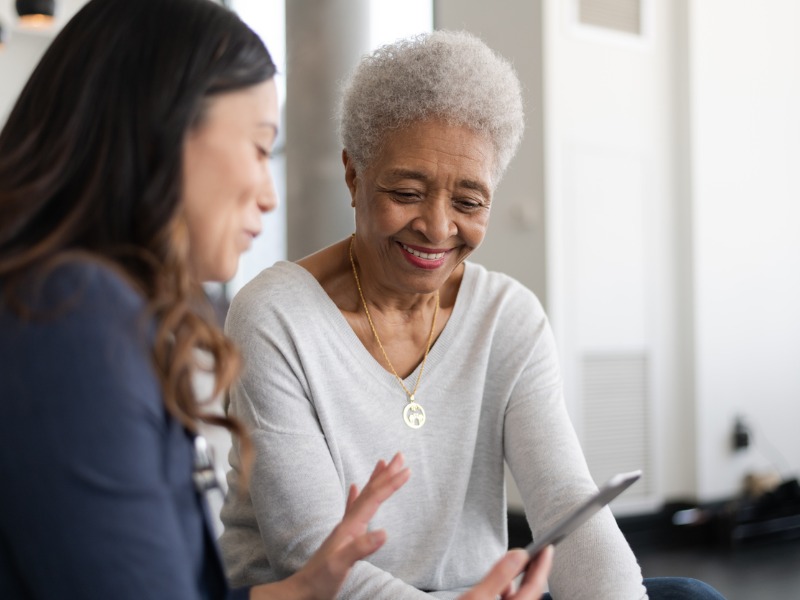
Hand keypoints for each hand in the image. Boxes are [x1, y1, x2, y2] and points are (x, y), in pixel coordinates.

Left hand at [251, 453, 409, 599]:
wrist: (302, 590)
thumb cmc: (320, 580)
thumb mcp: (341, 565)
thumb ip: (361, 548)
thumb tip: (384, 532)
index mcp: (350, 527)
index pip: (374, 499)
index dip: (390, 484)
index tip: (407, 470)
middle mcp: (347, 523)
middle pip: (370, 491)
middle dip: (386, 474)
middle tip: (399, 456)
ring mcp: (345, 528)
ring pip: (363, 496)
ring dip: (375, 480)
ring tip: (382, 463)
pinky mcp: (343, 536)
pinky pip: (352, 508)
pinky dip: (356, 495)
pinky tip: (354, 487)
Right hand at [458, 545, 553, 599]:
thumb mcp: (477, 597)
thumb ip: (499, 575)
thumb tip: (518, 555)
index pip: (535, 587)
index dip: (542, 565)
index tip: (547, 548)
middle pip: (532, 593)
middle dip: (536, 572)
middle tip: (541, 552)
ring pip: (523, 599)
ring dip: (524, 581)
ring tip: (524, 563)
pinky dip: (512, 591)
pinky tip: (506, 584)